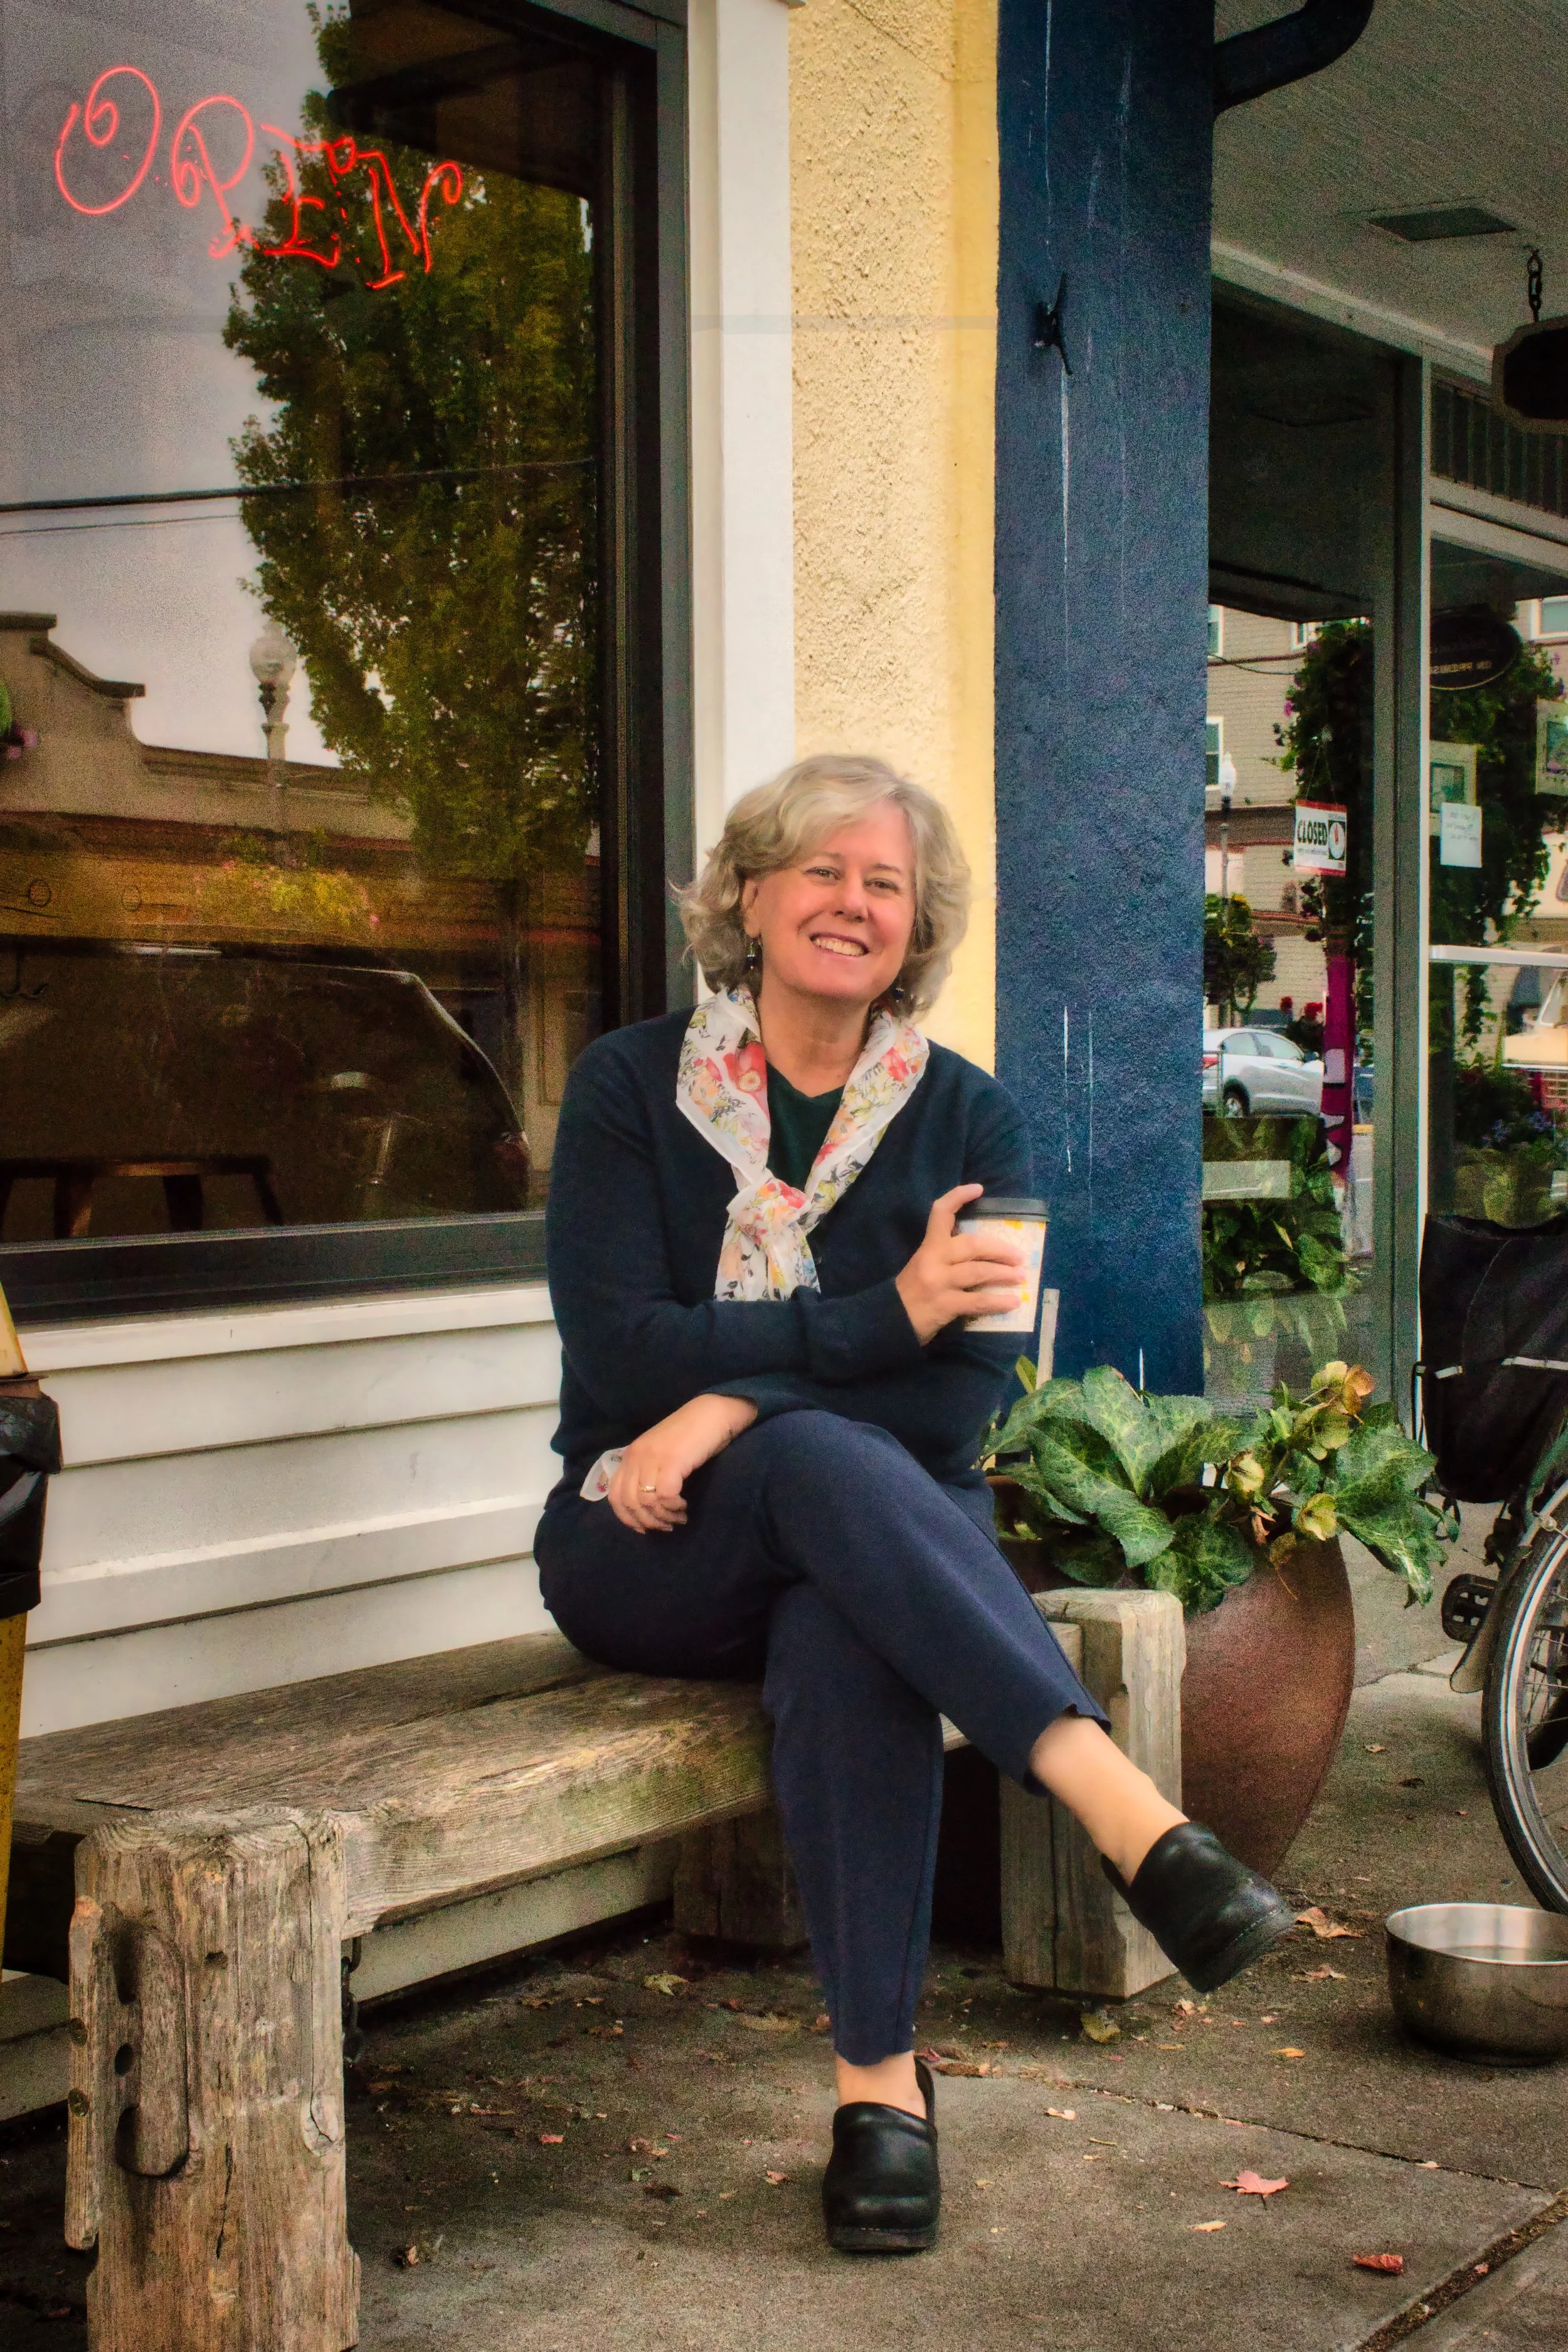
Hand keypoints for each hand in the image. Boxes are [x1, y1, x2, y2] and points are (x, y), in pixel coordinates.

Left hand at [608, 1393, 758, 1532]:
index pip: (615, 1495)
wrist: (712, 1413)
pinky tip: (683, 1506)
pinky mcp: (671, 1461)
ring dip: (663, 1517)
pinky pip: (665, 1495)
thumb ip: (648, 1471)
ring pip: (646, 1502)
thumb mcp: (660, 1453)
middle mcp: (636, 1456)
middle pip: (629, 1502)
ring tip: (679, 1518)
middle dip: (647, 1522)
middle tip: (666, 1527)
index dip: (627, 1518)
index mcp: (630, 1455)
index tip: (644, 1529)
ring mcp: (652, 1457)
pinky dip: (673, 1507)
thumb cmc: (689, 1434)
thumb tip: (646, 1506)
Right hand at [895, 1182, 1024, 1344]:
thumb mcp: (922, 1266)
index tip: (978, 1189)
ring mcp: (938, 1283)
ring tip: (1021, 1277)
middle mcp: (932, 1260)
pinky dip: (998, 1301)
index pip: (940, 1213)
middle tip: (1019, 1256)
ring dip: (1004, 1274)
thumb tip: (979, 1253)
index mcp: (927, 1248)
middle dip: (999, 1249)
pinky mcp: (945, 1305)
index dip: (958, 1197)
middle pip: (972, 1245)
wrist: (887, 1323)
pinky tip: (1013, 1302)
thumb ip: (944, 1257)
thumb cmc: (909, 1294)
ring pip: (978, 1271)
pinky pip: (977, 1301)